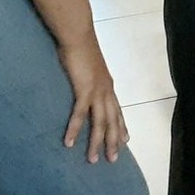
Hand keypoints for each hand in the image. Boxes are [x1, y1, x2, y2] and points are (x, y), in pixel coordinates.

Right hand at [58, 38, 127, 162]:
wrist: (78, 35)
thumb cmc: (81, 49)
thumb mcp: (90, 69)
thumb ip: (89, 80)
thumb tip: (85, 86)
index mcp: (108, 86)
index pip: (117, 111)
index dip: (121, 127)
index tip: (126, 141)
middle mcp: (106, 91)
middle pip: (112, 121)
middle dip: (113, 142)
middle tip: (112, 160)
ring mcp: (97, 91)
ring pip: (100, 123)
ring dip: (96, 143)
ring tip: (92, 160)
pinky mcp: (84, 89)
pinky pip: (80, 114)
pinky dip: (75, 130)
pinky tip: (69, 143)